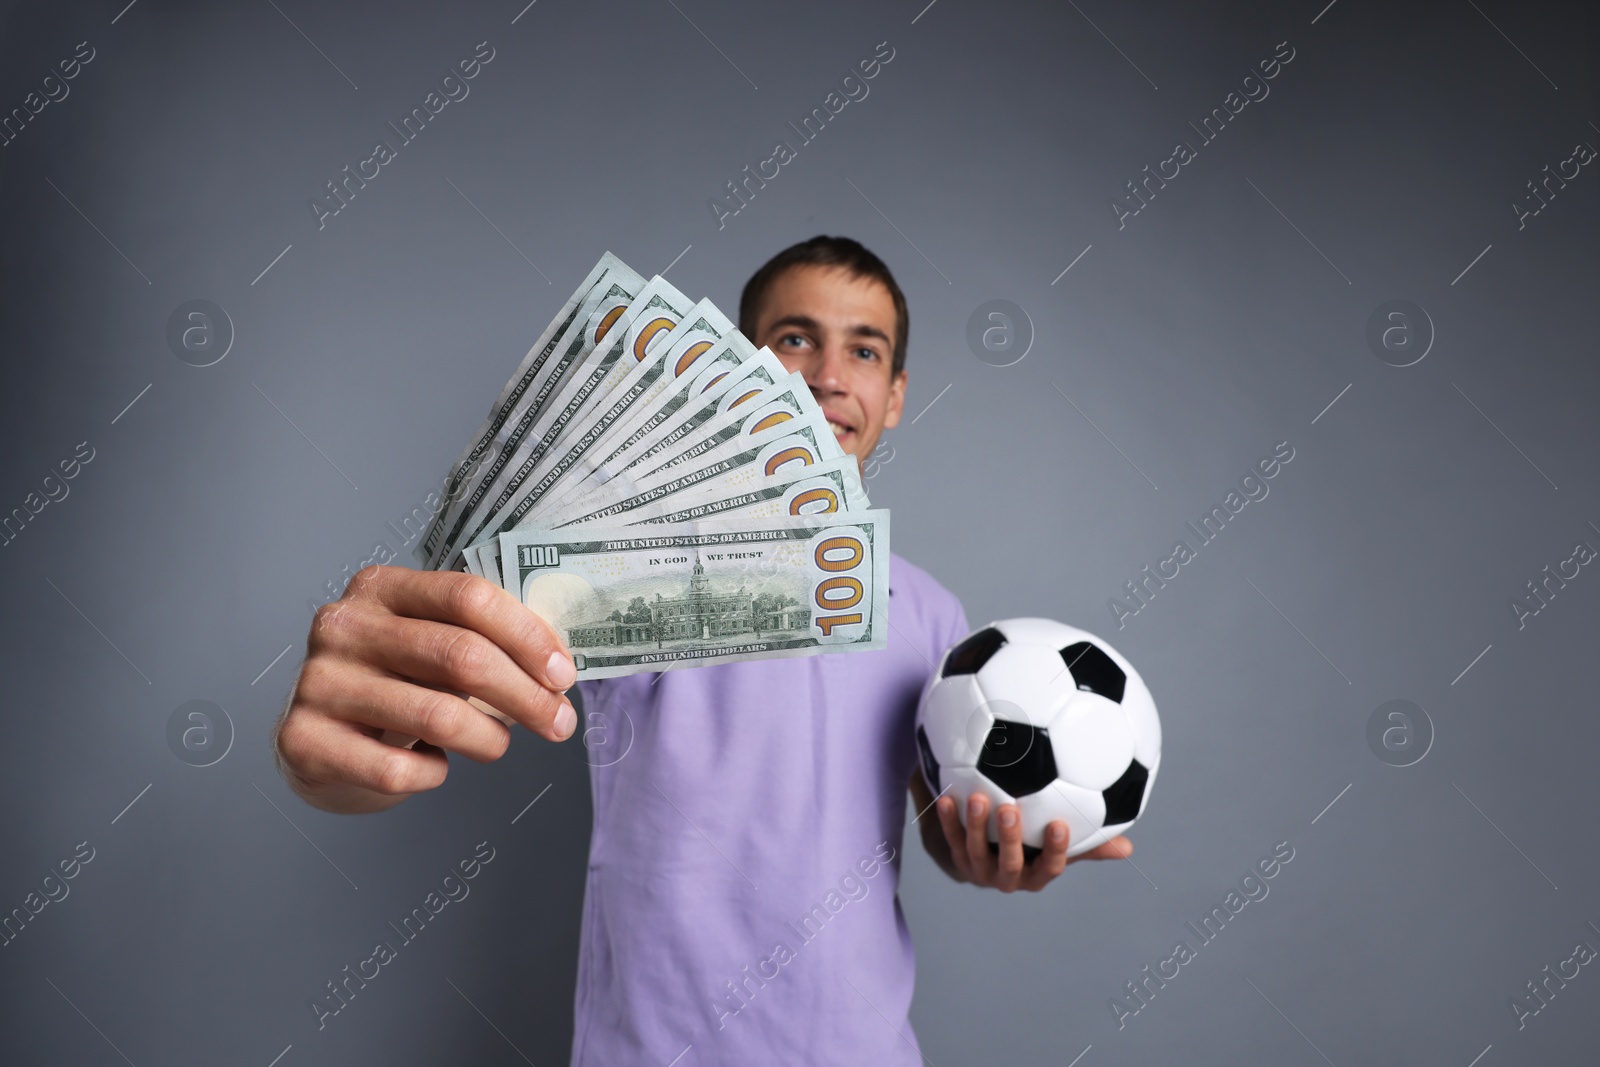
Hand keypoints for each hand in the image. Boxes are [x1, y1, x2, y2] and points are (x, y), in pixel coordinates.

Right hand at [273, 566, 578, 813]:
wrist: (317, 744)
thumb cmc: (392, 687)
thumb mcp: (429, 647)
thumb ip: (484, 642)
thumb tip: (558, 665)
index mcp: (382, 587)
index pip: (468, 596)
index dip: (527, 635)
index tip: (563, 674)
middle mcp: (345, 625)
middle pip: (461, 655)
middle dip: (526, 696)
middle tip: (559, 723)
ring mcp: (319, 682)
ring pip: (439, 715)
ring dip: (489, 739)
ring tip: (496, 746)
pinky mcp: (304, 740)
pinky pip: (398, 769)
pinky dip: (433, 773)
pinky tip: (432, 765)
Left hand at [912, 769, 1131, 890]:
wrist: (986, 857)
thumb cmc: (1033, 847)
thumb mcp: (1058, 847)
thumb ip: (1088, 844)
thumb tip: (1128, 847)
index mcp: (1036, 875)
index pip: (1050, 866)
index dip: (1055, 849)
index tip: (1060, 824)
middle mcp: (1007, 877)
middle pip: (1009, 863)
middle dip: (1009, 838)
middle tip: (1010, 808)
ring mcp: (979, 869)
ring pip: (976, 851)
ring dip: (976, 826)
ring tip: (978, 798)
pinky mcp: (956, 857)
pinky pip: (951, 839)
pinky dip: (948, 821)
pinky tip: (946, 799)